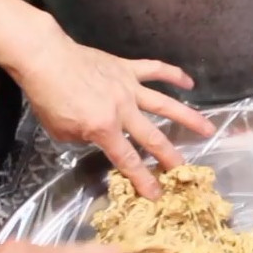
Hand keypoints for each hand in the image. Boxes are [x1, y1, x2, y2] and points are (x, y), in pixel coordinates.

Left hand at [17, 30, 216, 198]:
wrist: (44, 57)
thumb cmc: (47, 96)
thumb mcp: (61, 131)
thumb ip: (83, 138)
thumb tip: (95, 137)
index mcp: (104, 128)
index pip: (128, 160)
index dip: (143, 180)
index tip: (157, 194)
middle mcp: (123, 110)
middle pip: (153, 138)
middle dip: (171, 158)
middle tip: (186, 171)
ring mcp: (128, 87)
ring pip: (165, 104)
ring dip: (188, 118)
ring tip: (208, 128)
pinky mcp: (126, 68)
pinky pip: (154, 70)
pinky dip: (173, 74)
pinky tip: (189, 83)